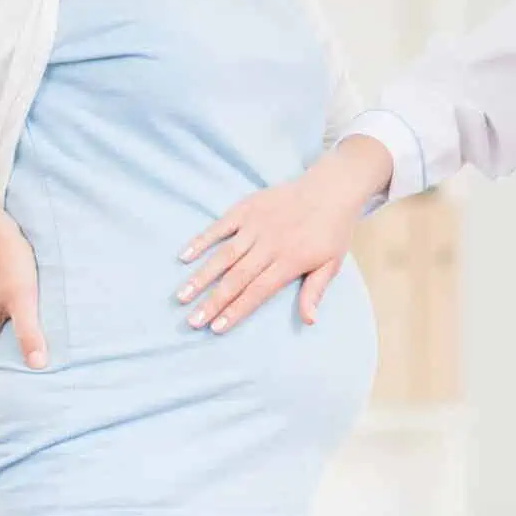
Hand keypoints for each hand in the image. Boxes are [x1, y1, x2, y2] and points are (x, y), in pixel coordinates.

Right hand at [176, 136, 392, 333]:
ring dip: (202, 275)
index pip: (258, 291)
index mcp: (290, 260)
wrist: (332, 187)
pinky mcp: (248, 207)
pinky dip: (203, 239)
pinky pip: (222, 225)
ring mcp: (257, 224)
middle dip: (213, 301)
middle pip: (237, 277)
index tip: (216, 328)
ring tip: (182, 295)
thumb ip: (315, 291)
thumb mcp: (332, 263)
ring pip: (224, 254)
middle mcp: (270, 244)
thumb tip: (309, 321)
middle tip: (191, 321)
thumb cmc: (332, 230)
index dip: (236, 310)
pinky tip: (185, 255)